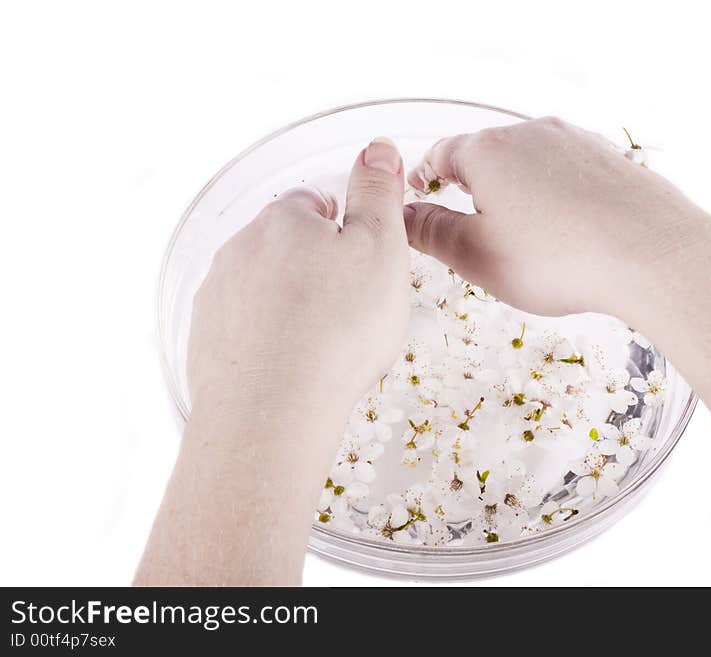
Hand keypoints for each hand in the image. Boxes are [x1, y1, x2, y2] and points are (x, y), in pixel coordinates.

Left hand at [187, 138, 409, 428]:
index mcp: (282, 220)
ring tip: (321, 344)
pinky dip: (265, 339)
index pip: (315, 204)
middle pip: (286, 246)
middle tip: (350, 309)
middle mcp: (239, 249)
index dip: (345, 230)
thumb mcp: (380, 249)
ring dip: (288, 304)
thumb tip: (377, 149)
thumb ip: (378, 194)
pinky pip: (243, 328)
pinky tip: (290, 366)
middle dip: (315, 268)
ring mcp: (216, 296)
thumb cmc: (337, 328)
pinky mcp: (205, 340)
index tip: (364, 265)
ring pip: (262, 287)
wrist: (273, 410)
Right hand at [404, 117, 705, 317]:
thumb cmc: (560, 259)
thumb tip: (404, 216)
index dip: (424, 178)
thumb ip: (432, 233)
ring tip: (520, 235)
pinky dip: (554, 195)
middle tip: (469, 226)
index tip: (420, 194)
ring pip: (528, 163)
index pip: (440, 156)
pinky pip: (566, 172)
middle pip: (486, 155)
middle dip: (472, 187)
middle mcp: (530, 133)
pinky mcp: (609, 157)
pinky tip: (564, 229)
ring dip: (515, 192)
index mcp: (487, 151)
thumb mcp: (477, 255)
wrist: (654, 255)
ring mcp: (575, 140)